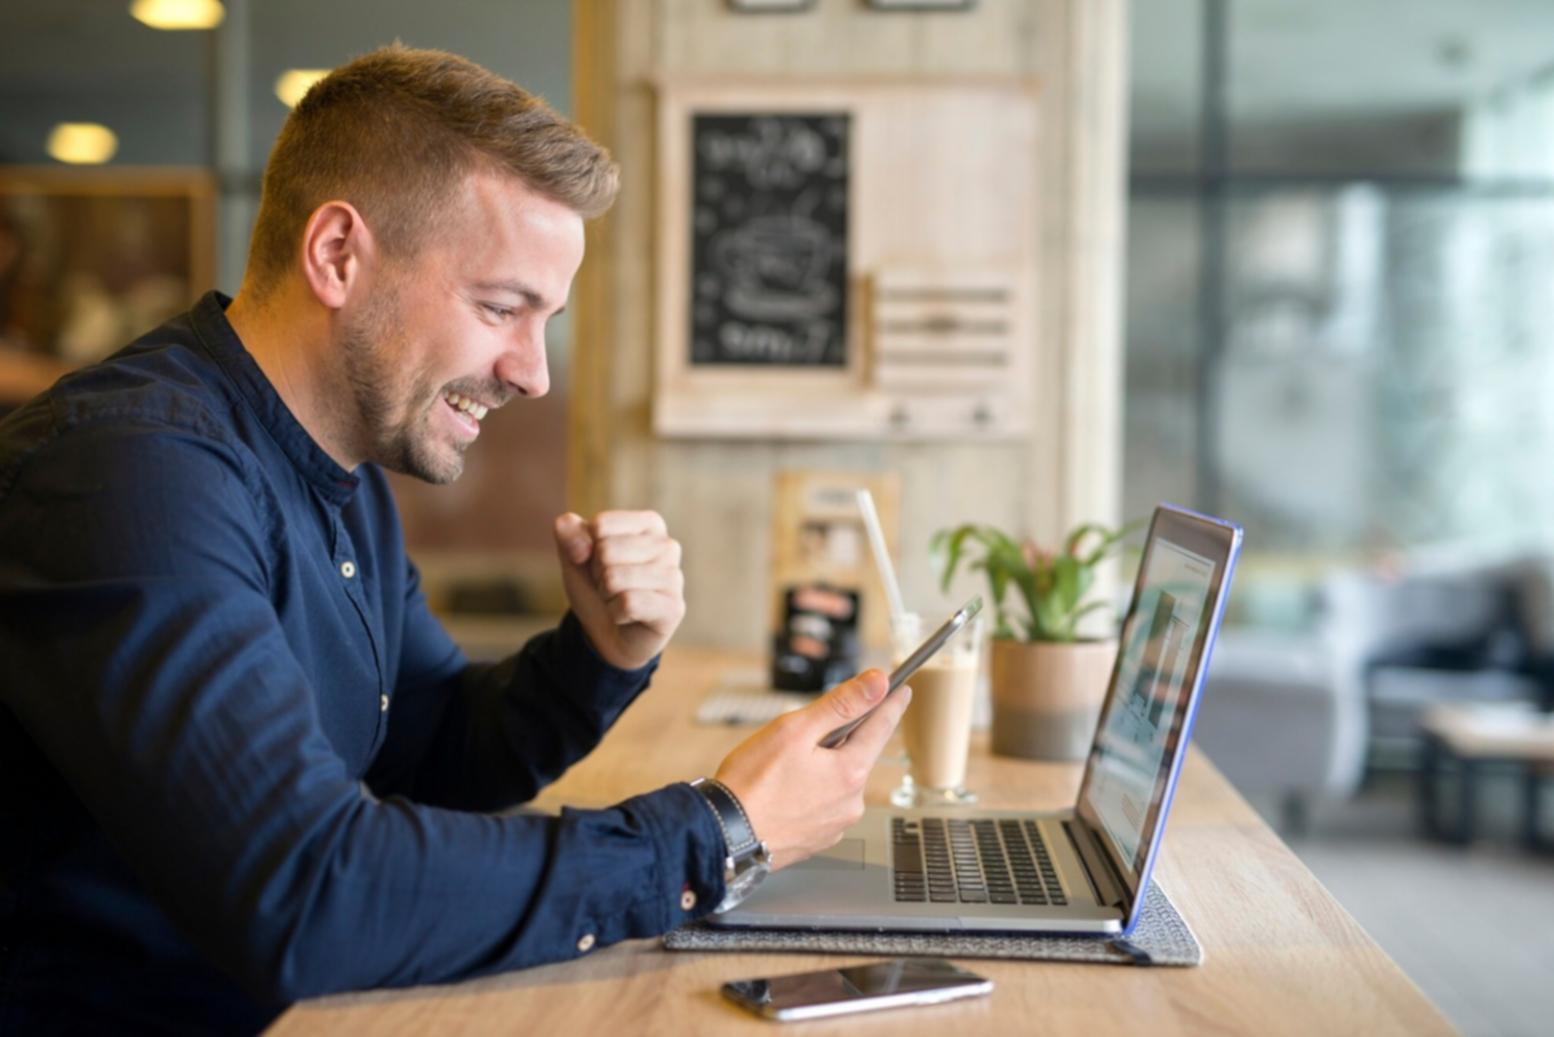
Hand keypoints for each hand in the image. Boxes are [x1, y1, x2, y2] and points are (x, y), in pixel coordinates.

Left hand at [553, 510, 685, 670]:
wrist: (606, 632)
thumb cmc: (597, 586)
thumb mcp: (574, 555)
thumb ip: (568, 532)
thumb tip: (579, 541)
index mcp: (649, 524)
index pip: (600, 525)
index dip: (588, 548)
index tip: (601, 563)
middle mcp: (668, 546)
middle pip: (606, 551)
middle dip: (598, 574)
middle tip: (611, 586)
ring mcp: (674, 578)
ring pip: (615, 578)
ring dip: (606, 595)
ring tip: (619, 600)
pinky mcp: (673, 608)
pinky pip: (628, 603)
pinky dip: (616, 613)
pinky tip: (627, 616)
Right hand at [713, 669, 910, 869]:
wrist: (722, 835)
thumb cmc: (751, 784)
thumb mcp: (795, 730)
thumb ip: (841, 704)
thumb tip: (878, 683)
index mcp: (850, 772)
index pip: (881, 727)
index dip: (890, 703)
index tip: (901, 690)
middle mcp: (851, 803)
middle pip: (856, 754)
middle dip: (837, 739)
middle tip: (803, 734)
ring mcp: (835, 825)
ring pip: (837, 781)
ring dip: (821, 767)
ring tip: (782, 769)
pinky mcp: (818, 839)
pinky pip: (822, 804)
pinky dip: (809, 793)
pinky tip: (782, 792)